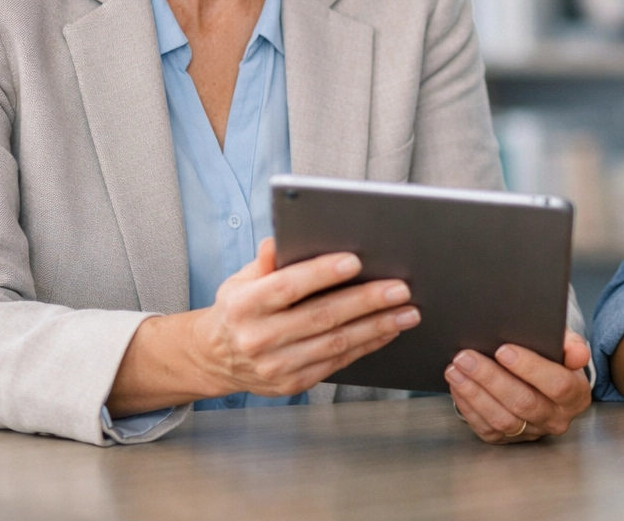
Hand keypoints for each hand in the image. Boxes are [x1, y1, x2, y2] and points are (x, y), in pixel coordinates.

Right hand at [191, 237, 420, 397]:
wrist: (215, 359)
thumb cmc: (237, 310)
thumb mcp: (240, 280)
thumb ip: (266, 262)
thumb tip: (281, 239)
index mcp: (245, 305)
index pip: (287, 286)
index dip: (322, 273)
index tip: (355, 261)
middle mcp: (259, 338)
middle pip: (321, 317)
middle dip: (366, 301)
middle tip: (400, 288)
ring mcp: (276, 365)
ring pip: (336, 343)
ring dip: (377, 326)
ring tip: (408, 311)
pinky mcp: (292, 383)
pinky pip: (338, 363)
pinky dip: (367, 345)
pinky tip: (388, 330)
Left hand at [446, 330, 591, 442]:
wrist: (544, 383)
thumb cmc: (554, 360)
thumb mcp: (567, 347)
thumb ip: (574, 345)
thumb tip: (577, 354)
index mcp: (576, 395)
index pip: (557, 384)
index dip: (530, 368)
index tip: (504, 350)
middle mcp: (556, 419)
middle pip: (523, 402)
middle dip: (491, 378)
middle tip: (467, 357)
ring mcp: (532, 432)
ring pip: (502, 419)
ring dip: (475, 393)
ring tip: (456, 369)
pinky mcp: (509, 440)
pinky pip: (487, 427)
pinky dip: (469, 406)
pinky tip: (458, 385)